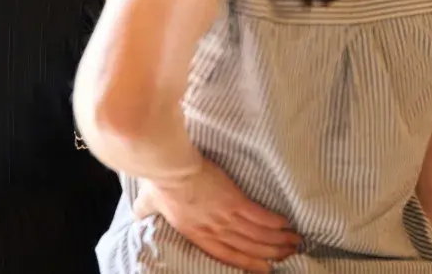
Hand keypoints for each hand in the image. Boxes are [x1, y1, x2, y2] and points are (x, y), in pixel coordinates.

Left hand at [133, 158, 299, 272]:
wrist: (170, 167)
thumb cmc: (158, 183)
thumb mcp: (148, 203)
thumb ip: (146, 212)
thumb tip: (138, 214)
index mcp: (196, 234)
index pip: (226, 255)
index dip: (247, 264)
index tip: (263, 269)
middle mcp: (214, 230)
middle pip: (247, 247)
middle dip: (270, 253)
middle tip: (287, 255)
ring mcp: (225, 216)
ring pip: (257, 234)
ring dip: (277, 240)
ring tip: (293, 242)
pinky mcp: (234, 200)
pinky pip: (258, 216)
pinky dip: (273, 222)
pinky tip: (285, 224)